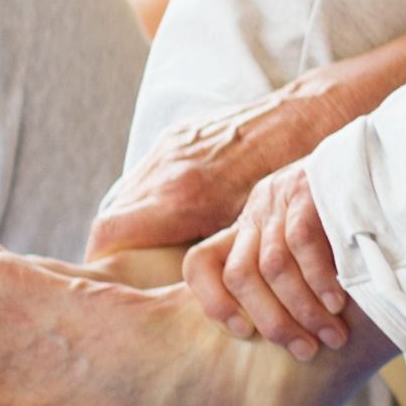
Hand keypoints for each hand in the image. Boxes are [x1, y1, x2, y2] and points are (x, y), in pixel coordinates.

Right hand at [91, 76, 329, 262]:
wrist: (302, 117)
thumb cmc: (286, 179)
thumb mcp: (250, 226)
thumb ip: (215, 253)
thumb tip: (195, 288)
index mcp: (182, 197)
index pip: (111, 233)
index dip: (103, 260)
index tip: (112, 281)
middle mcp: (166, 170)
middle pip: (111, 217)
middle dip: (113, 248)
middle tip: (128, 272)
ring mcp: (168, 149)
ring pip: (125, 196)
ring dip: (130, 224)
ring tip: (146, 249)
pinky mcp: (177, 136)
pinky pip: (146, 174)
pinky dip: (146, 199)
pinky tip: (167, 216)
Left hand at [187, 162, 356, 357]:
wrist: (386, 157)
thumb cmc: (356, 212)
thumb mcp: (313, 237)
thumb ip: (293, 269)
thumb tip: (291, 328)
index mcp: (249, 225)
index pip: (202, 262)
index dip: (213, 302)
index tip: (243, 334)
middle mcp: (257, 210)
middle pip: (240, 276)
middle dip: (272, 321)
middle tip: (304, 351)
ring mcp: (280, 198)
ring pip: (272, 266)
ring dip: (302, 309)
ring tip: (331, 335)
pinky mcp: (307, 188)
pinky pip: (301, 241)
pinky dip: (318, 278)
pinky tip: (338, 302)